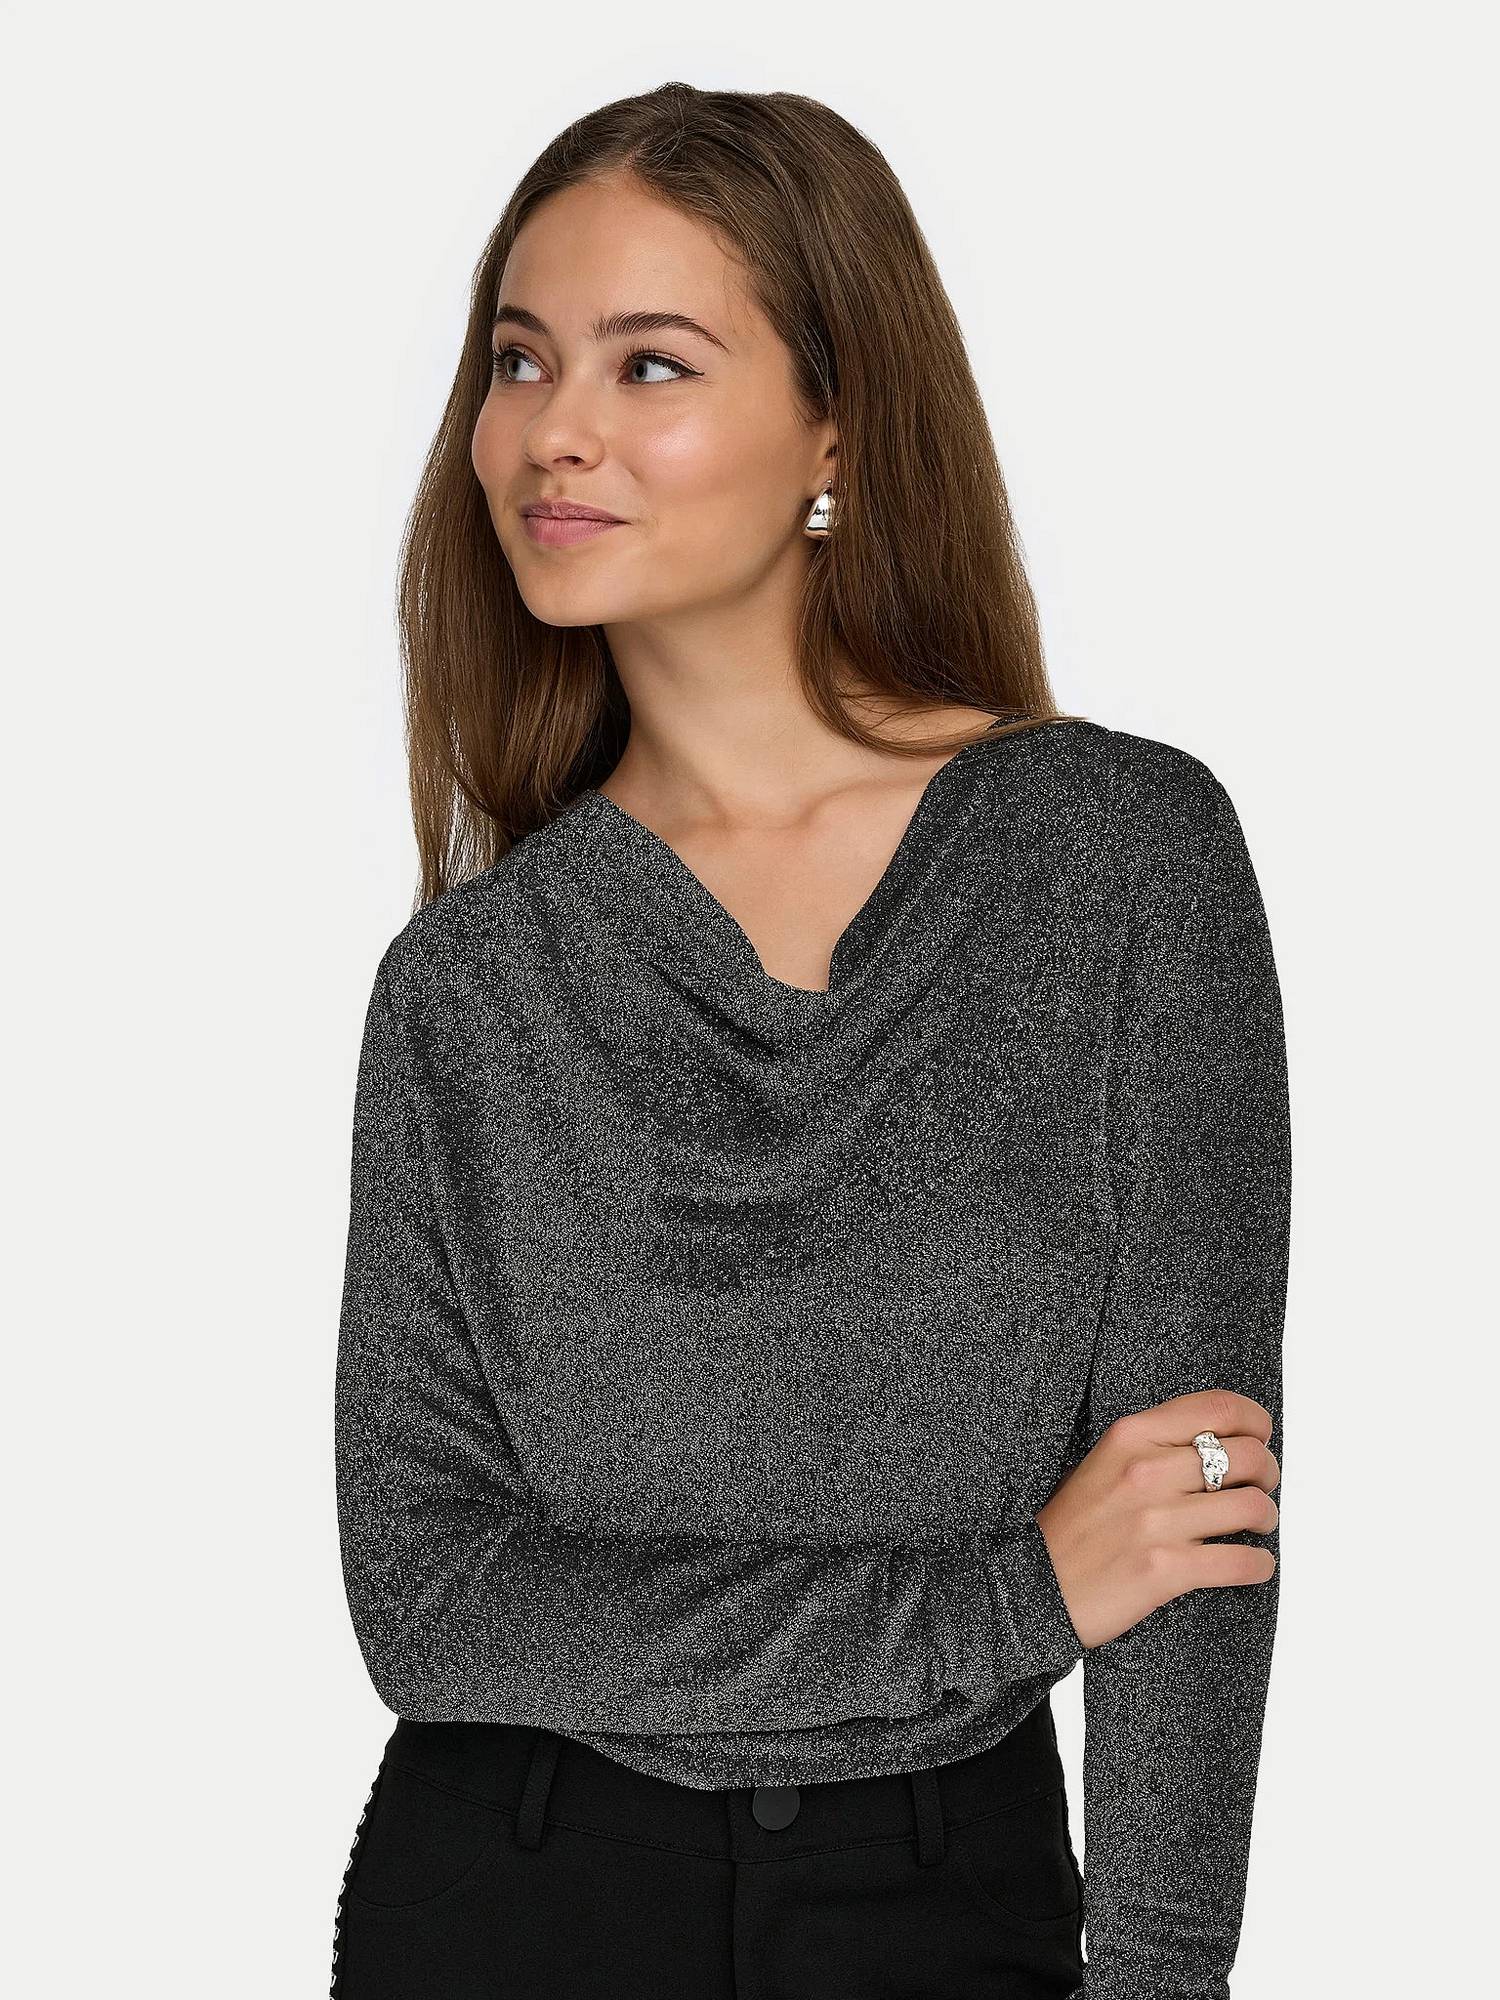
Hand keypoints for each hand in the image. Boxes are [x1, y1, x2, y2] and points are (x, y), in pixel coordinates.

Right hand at [1034, 1390, 1280, 1650]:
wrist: (1035, 1586)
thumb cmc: (1074, 1525)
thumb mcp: (1105, 1462)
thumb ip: (1157, 1444)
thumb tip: (1223, 1437)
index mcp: (1131, 1436)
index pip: (1219, 1408)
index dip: (1256, 1420)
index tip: (1261, 1435)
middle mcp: (1146, 1471)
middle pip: (1247, 1455)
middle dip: (1268, 1472)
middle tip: (1261, 1486)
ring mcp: (1156, 1522)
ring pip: (1253, 1507)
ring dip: (1265, 1517)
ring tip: (1255, 1524)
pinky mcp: (1166, 1570)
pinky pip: (1242, 1561)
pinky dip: (1259, 1564)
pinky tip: (1253, 1563)